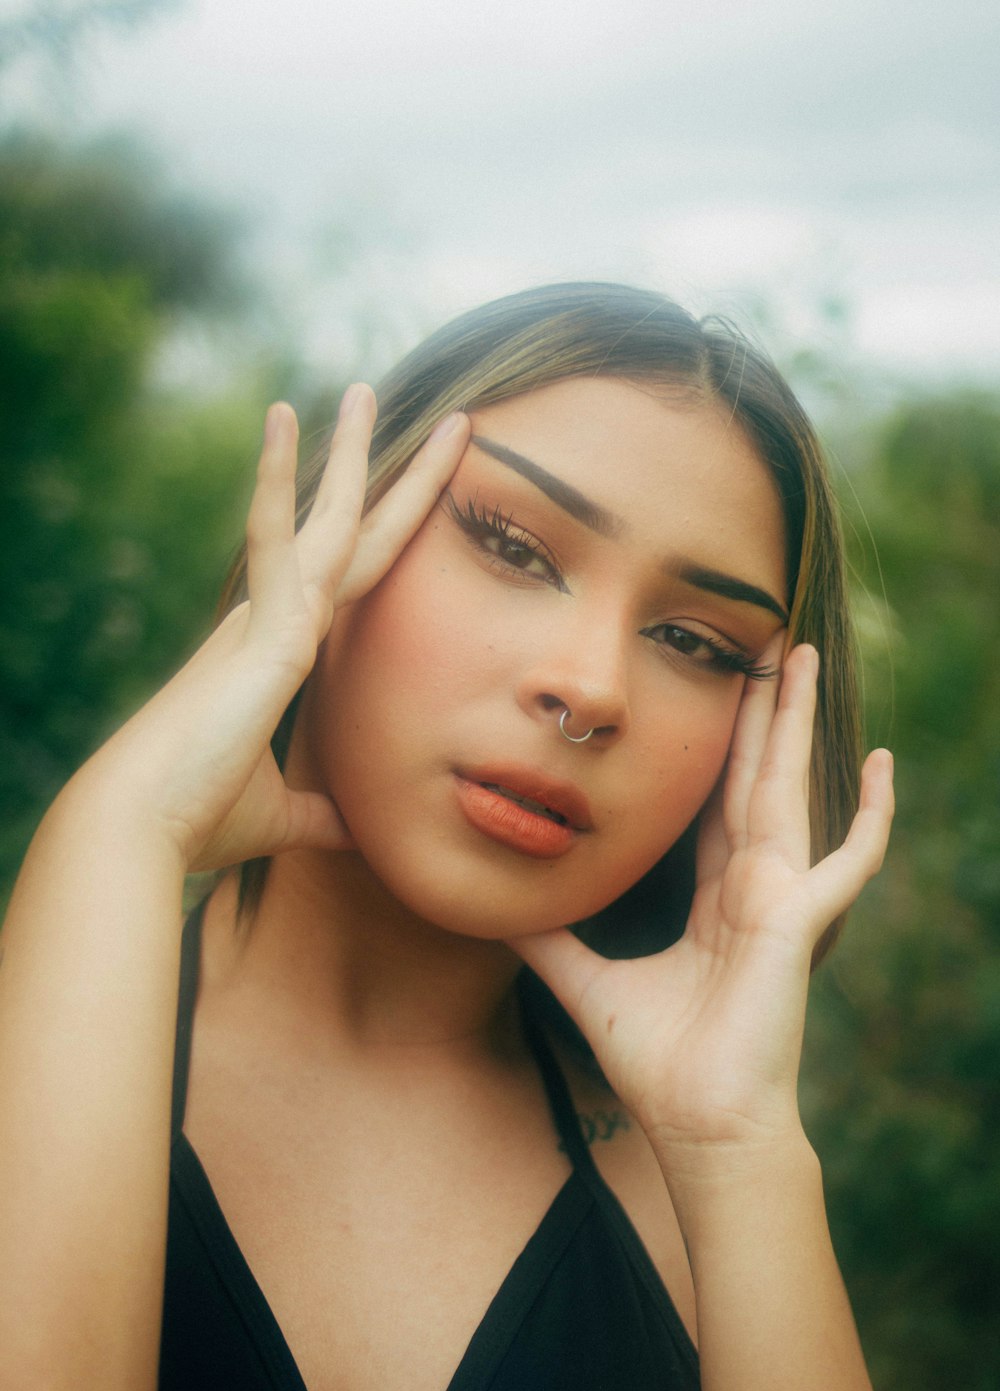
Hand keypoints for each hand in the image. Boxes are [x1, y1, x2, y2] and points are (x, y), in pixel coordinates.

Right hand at [81, 388, 470, 871]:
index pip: (355, 582)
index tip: (423, 492)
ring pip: (326, 521)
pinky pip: (275, 539)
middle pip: (353, 536)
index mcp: (282, 654)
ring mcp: (268, 620)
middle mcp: (275, 622)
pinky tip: (283, 416)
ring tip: (361, 387)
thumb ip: (321, 812)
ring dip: (348, 454)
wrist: (141, 831)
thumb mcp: (282, 814)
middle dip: (398, 479)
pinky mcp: (262, 632)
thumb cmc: (196, 817)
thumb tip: (354, 827)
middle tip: (447, 423)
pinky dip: (276, 478)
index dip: (394, 535)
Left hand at [510, 645, 893, 1166]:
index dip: (711, 748)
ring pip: (788, 788)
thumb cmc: (657, 1065)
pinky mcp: (800, 920)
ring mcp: (781, 899)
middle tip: (760, 642)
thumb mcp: (584, 983)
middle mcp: (750, 887)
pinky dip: (871, 815)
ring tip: (801, 658)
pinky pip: (850, 859)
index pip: (711, 802)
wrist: (699, 1127)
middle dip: (756, 710)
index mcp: (712, 898)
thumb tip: (489, 907)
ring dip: (795, 722)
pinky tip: (885, 763)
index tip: (707, 691)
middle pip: (751, 776)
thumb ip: (547, 938)